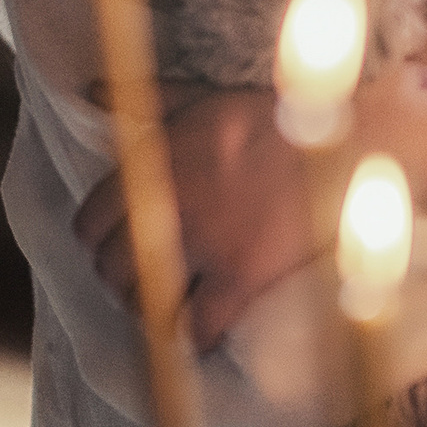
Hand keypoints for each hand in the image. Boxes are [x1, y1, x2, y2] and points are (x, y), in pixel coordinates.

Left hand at [73, 83, 319, 351]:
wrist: (335, 142)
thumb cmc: (269, 117)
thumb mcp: (199, 99)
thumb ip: (142, 101)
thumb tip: (91, 90)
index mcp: (152, 166)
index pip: (91, 223)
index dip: (98, 241)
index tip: (114, 247)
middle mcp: (169, 208)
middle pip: (113, 268)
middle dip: (122, 279)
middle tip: (143, 283)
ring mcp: (204, 245)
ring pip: (148, 300)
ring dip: (152, 310)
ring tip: (168, 310)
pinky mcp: (242, 275)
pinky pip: (199, 325)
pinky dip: (197, 336)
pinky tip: (203, 334)